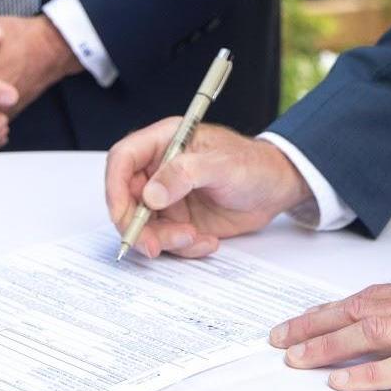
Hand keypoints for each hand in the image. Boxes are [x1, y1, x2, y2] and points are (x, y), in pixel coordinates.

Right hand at [104, 120, 309, 258]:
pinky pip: (166, 240)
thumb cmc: (254, 164)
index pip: (123, 159)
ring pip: (144, 225)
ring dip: (164, 240)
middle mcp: (159, 169)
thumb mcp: (222, 164)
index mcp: (164, 141)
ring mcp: (167, 196)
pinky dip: (183, 248)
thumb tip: (150, 193)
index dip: (114, 187)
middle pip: (126, 198)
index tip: (122, 215)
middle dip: (136, 226)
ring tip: (195, 238)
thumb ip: (185, 173)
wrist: (276, 188)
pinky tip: (208, 242)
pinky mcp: (178, 220)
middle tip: (154, 245)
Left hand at [270, 276, 390, 390]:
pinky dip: (369, 374)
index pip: (367, 297)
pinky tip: (343, 381)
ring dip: (329, 346)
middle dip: (314, 325)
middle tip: (280, 340)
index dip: (327, 310)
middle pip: (358, 309)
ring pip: (372, 332)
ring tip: (299, 359)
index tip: (297, 322)